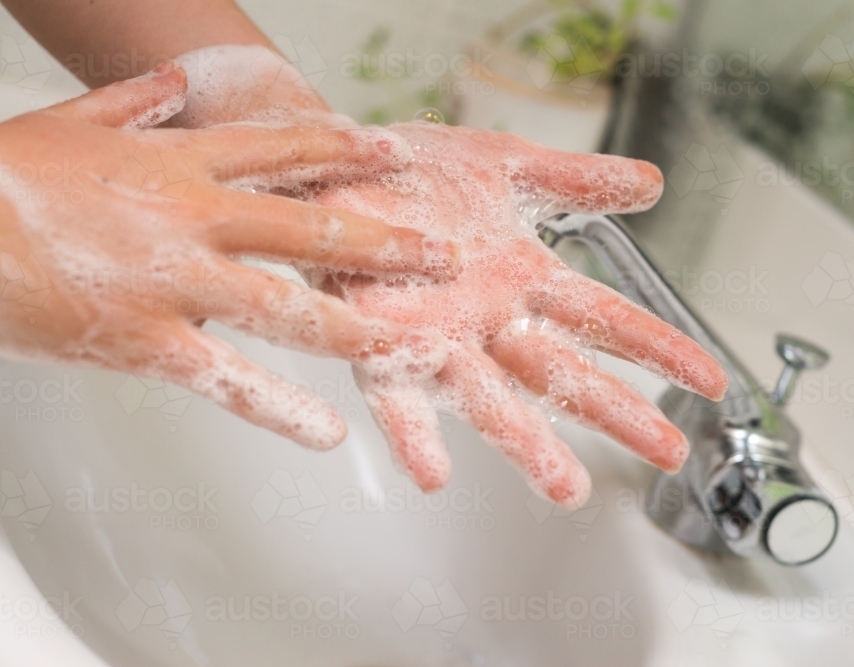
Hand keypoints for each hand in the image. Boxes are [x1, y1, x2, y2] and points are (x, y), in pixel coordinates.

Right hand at [0, 63, 459, 450]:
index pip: (284, 151)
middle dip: (387, 246)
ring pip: (289, 310)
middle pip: (312, 232)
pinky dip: (280, 410)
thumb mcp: (70, 120)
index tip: (395, 156)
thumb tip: (171, 80)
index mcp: (178, 162)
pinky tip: (326, 433)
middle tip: (443, 257)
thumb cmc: (2, 178)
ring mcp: (176, 282)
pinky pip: (228, 382)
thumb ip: (131, 99)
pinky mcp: (148, 342)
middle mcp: (193, 217)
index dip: (346, 153)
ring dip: (359, 330)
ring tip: (412, 346)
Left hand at [307, 122, 727, 506]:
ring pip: (492, 402)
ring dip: (529, 446)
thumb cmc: (418, 171)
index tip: (711, 380)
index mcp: (525, 279)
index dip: (660, 349)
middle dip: (618, 414)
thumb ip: (577, 179)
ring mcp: (438, 338)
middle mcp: (490, 320)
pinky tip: (433, 474)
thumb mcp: (508, 164)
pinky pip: (398, 398)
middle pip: (564, 374)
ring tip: (567, 489)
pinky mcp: (379, 342)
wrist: (338, 166)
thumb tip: (653, 182)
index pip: (607, 319)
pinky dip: (415, 437)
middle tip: (667, 453)